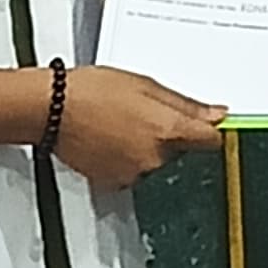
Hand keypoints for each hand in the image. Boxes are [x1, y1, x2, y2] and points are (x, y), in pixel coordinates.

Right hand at [54, 64, 224, 187]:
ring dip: (145, 145)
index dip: (209, 130)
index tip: (207, 124)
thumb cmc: (90, 91)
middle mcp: (154, 158)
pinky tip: (109, 137)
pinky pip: (132, 170)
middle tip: (142, 111)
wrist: (51, 108)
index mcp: (167, 131)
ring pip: (154, 160)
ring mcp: (134, 173)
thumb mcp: (145, 85)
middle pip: (179, 149)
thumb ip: (186, 105)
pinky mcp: (114, 182)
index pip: (210, 141)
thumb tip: (216, 115)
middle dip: (167, 134)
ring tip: (120, 122)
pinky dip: (126, 157)